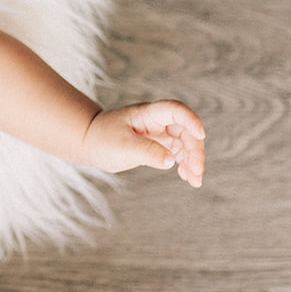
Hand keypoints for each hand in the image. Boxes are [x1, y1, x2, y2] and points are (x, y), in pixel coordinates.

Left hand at [82, 101, 205, 187]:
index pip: (175, 110)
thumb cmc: (103, 139)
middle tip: (197, 173)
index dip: (191, 120)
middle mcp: (157, 121)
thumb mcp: (123, 147)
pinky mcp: (158, 145)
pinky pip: (177, 153)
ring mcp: (159, 133)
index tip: (201, 135)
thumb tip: (172, 160)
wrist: (89, 142)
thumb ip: (147, 152)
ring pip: (185, 143)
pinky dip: (184, 164)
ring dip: (193, 160)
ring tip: (195, 181)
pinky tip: (187, 177)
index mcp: (148, 114)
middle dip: (195, 150)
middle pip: (185, 130)